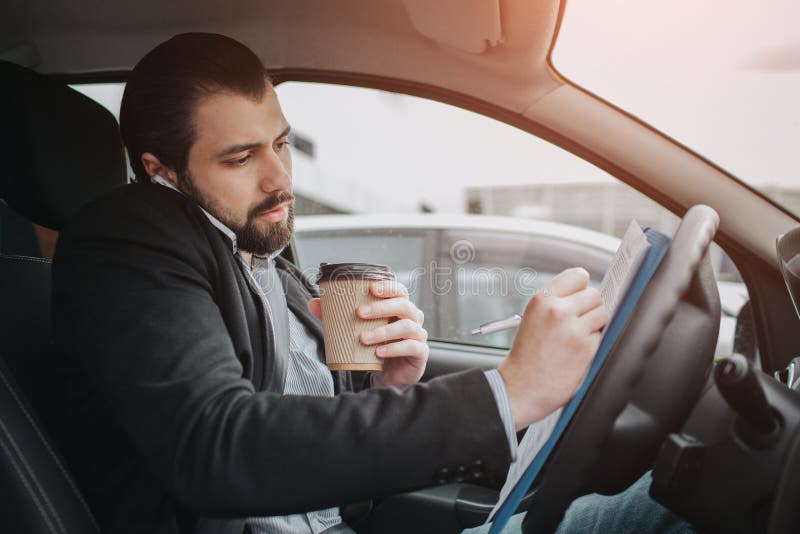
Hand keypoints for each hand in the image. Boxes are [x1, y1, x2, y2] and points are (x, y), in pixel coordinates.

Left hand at [307, 280, 427, 387]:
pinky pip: (411, 347)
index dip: (387, 287)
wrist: (387, 376)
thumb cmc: (374, 347)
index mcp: (399, 307)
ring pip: (406, 326)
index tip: (370, 288)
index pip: (399, 290)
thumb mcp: (355, 330)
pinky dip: (394, 348)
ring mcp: (418, 335)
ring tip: (363, 338)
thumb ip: (336, 316)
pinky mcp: (420, 353)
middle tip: (359, 313)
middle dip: (381, 307)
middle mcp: (412, 318)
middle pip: (403, 305)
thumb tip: (313, 303)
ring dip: (384, 331)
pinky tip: (379, 352)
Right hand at [498, 267, 608, 429]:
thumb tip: (585, 295)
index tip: (581, 297)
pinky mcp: (586, 347)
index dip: (581, 288)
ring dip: (595, 324)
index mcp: (541, 300)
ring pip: (603, 313)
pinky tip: (577, 352)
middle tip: (578, 323)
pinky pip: (602, 335)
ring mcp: (573, 328)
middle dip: (590, 308)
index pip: (578, 275)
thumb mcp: (533, 318)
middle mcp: (557, 310)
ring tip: (577, 337)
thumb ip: (556, 303)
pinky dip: (594, 343)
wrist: (521, 387)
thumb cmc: (526, 357)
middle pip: (594, 294)